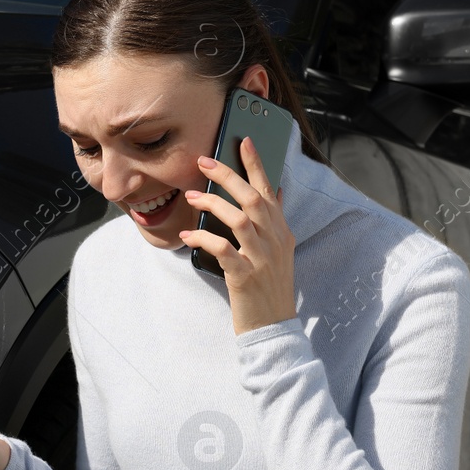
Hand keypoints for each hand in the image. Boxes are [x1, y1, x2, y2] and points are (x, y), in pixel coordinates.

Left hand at [178, 135, 297, 336]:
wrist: (274, 327)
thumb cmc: (270, 288)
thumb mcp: (280, 251)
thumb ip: (275, 221)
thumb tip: (275, 190)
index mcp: (281, 232)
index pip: (269, 191)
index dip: (256, 165)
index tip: (243, 142)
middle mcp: (275, 242)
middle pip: (253, 199)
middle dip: (228, 176)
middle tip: (203, 162)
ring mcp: (262, 259)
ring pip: (240, 219)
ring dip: (212, 204)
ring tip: (190, 197)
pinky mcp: (245, 277)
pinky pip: (223, 250)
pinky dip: (204, 239)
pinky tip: (188, 236)